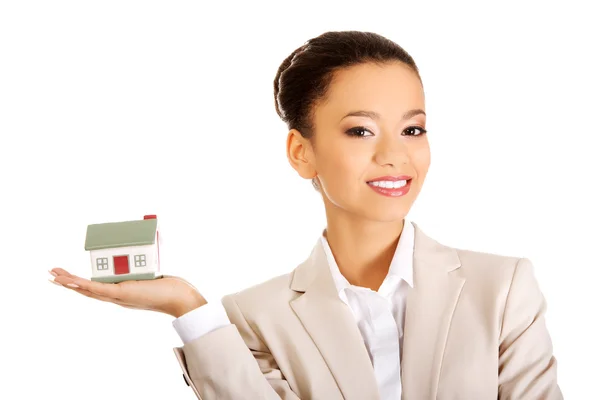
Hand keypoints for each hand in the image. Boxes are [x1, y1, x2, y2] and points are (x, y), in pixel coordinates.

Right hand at [49, 268, 206, 317]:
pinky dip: (83, 285)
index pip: (97, 288)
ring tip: (53, 277)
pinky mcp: (122, 294)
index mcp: (122, 293)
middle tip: (52, 276)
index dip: (81, 284)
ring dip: (69, 284)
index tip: (69, 278)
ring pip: (88, 291)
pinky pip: (98, 289)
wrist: (180, 298)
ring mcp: (118, 297)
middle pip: (87, 291)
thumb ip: (146, 262)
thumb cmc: (170, 288)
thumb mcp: (152, 272)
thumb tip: (149, 245)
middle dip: (68, 283)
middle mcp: (117, 297)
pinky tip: (70, 281)